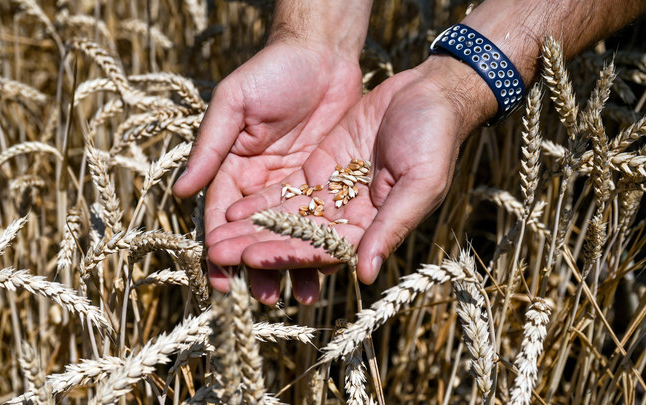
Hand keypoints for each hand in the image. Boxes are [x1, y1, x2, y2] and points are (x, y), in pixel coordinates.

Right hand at [173, 41, 362, 296]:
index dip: (221, 246)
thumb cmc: (271, 72)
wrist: (321, 53)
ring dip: (292, 264)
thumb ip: (210, 147)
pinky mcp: (322, 182)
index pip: (222, 215)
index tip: (220, 277)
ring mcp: (292, 185)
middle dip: (258, 266)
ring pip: (290, 234)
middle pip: (256, 233)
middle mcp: (260, 183)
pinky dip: (322, 243)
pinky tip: (329, 267)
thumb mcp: (234, 105)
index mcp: (232, 167)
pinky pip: (320, 220)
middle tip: (264, 298)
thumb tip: (179, 193)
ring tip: (301, 295)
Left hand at [206, 56, 491, 303]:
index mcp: (373, 227)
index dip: (287, 254)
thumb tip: (364, 274)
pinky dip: (261, 202)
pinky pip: (287, 191)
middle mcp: (349, 216)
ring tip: (215, 241)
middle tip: (219, 256)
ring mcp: (333, 193)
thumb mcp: (420, 182)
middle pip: (297, 239)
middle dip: (258, 247)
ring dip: (252, 230)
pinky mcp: (320, 168)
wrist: (430, 93)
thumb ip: (390, 226)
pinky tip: (231, 211)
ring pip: (286, 218)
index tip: (251, 259)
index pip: (324, 249)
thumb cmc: (434, 138)